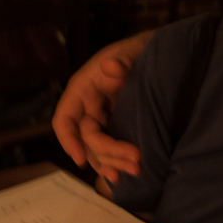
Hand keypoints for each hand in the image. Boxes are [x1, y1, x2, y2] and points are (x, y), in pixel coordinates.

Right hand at [52, 32, 151, 181]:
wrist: (157, 54)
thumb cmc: (136, 51)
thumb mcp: (129, 52)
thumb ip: (120, 60)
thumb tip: (111, 66)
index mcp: (82, 89)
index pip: (65, 119)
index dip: (69, 140)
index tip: (80, 158)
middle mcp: (86, 107)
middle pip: (86, 138)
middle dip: (108, 152)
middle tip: (135, 160)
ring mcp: (100, 118)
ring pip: (97, 148)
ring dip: (113, 161)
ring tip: (134, 171)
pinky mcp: (115, 124)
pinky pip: (108, 147)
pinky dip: (115, 160)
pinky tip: (124, 172)